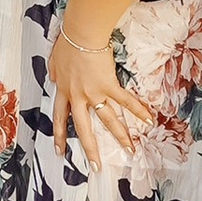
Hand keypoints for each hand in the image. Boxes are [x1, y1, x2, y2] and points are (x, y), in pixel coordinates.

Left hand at [51, 23, 146, 168]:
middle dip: (90, 149)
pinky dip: (137, 110)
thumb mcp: (54, 59)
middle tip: (95, 166)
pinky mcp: (109, 85)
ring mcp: (94, 92)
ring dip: (121, 136)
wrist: (81, 33)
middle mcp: (78, 96)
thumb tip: (53, 77)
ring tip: (130, 151)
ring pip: (108, 120)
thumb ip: (54, 72)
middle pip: (83, 128)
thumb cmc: (67, 42)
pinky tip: (148, 119)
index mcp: (64, 90)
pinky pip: (125, 101)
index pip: (59, 117)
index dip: (59, 135)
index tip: (59, 151)